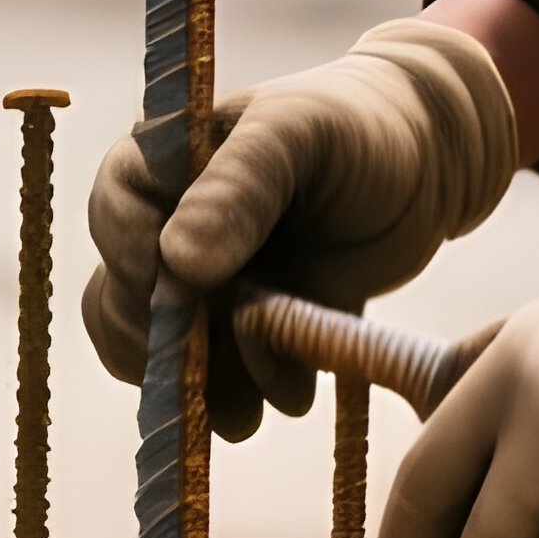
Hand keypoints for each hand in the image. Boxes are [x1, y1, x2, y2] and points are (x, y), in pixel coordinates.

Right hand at [82, 17, 517, 437]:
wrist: (423, 163)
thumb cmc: (355, 127)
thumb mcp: (299, 136)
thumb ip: (238, 188)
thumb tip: (176, 264)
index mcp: (164, 161)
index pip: (115, 214)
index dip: (133, 260)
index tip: (179, 297)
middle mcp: (168, 225)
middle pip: (123, 297)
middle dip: (166, 345)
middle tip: (207, 371)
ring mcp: (203, 283)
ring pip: (158, 351)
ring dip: (198, 388)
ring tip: (249, 410)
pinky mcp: (243, 326)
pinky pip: (217, 377)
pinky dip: (244, 394)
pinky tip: (292, 390)